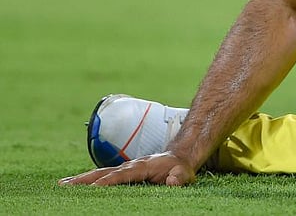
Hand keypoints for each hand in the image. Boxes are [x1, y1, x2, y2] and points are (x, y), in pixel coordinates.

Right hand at [58, 152, 196, 186]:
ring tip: (61, 185)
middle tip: (64, 186)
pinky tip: (73, 185)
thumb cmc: (180, 168)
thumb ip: (179, 177)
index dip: (108, 181)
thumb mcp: (184, 173)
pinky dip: (86, 180)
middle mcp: (129, 165)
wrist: (178, 157)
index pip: (122, 175)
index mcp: (142, 167)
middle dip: (84, 179)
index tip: (92, 188)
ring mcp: (124, 168)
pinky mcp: (121, 172)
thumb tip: (173, 181)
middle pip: (104, 172)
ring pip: (99, 173)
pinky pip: (101, 176)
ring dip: (80, 179)